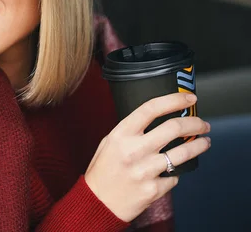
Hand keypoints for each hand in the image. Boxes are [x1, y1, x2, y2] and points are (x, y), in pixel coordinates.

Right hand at [84, 93, 210, 221]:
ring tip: (204, 142)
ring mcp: (145, 170)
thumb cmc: (103, 170)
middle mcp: (134, 150)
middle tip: (202, 124)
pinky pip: (175, 176)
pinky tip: (174, 170)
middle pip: (174, 127)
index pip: (151, 109)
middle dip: (195, 123)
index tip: (189, 98)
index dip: (173, 100)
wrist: (98, 202)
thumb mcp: (110, 142)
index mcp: (121, 134)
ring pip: (183, 152)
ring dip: (199, 145)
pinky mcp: (154, 188)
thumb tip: (159, 118)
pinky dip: (176, 172)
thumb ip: (131, 130)